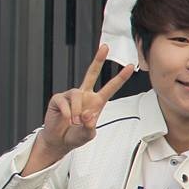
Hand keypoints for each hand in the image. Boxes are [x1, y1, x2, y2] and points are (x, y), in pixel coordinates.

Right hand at [28, 45, 134, 173]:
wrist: (59, 140)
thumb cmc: (75, 135)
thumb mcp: (88, 134)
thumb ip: (90, 126)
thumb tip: (88, 115)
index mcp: (97, 102)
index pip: (111, 87)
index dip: (121, 77)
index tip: (131, 66)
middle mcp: (85, 95)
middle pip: (91, 73)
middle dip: (98, 59)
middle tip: (105, 47)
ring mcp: (71, 95)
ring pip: (77, 95)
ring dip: (77, 111)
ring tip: (75, 122)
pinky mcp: (58, 99)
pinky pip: (64, 102)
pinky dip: (67, 113)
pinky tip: (66, 119)